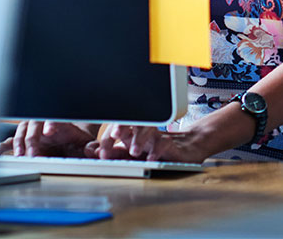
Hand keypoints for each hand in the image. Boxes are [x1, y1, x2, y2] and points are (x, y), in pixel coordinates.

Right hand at [0, 120, 97, 156]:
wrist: (72, 138)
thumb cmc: (78, 141)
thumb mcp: (87, 143)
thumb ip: (91, 147)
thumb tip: (91, 150)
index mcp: (62, 123)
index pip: (56, 118)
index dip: (52, 123)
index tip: (50, 130)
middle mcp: (45, 124)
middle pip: (36, 125)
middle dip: (34, 139)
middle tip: (34, 153)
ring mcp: (33, 131)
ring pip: (23, 131)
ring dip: (20, 143)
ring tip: (20, 155)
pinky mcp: (24, 140)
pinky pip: (10, 141)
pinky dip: (3, 146)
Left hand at [84, 124, 208, 163]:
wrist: (189, 146)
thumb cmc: (159, 149)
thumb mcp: (136, 153)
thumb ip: (116, 154)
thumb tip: (93, 153)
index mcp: (133, 132)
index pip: (118, 130)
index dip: (109, 138)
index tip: (102, 152)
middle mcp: (144, 132)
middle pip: (132, 124)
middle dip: (122, 128)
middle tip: (114, 136)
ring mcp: (157, 136)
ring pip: (147, 131)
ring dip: (139, 140)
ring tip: (134, 151)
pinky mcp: (171, 143)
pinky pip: (163, 143)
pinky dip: (156, 150)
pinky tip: (151, 157)